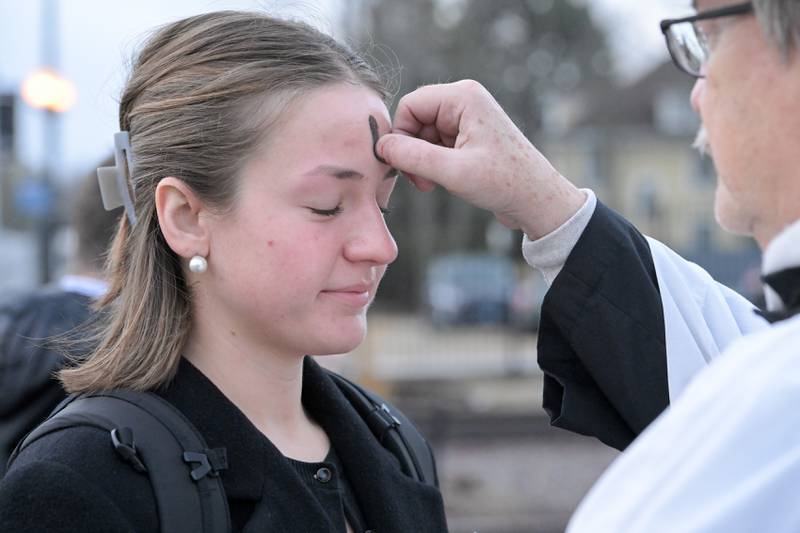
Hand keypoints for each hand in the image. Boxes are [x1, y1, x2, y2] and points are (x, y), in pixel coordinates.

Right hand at [377, 80, 584, 238]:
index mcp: (463, 97)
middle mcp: (464, 100)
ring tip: (433, 184)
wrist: (537, 200)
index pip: (410, 105)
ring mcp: (467, 117)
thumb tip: (380, 147)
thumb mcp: (453, 172)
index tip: (402, 165)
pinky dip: (432, 163)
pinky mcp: (468, 135)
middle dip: (411, 150)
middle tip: (420, 181)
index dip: (400, 135)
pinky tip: (442, 181)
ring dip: (421, 160)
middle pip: (415, 119)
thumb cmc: (504, 183)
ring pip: (423, 134)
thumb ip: (413, 157)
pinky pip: (435, 143)